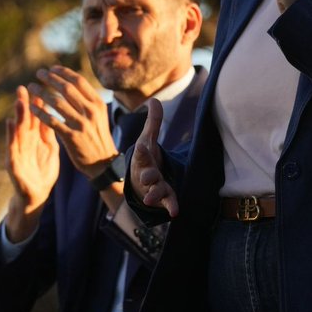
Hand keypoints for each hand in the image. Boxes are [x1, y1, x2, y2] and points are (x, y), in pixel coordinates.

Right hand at [3, 86, 60, 242]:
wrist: (36, 196)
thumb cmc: (43, 171)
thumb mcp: (49, 149)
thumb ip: (49, 133)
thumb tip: (52, 113)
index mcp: (35, 139)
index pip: (36, 118)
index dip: (37, 103)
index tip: (39, 87)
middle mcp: (25, 143)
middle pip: (25, 120)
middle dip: (24, 104)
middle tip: (24, 87)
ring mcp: (18, 152)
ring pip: (18, 131)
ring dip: (18, 115)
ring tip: (19, 101)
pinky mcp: (14, 164)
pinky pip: (12, 147)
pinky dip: (10, 135)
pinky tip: (9, 123)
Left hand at [26, 65, 117, 173]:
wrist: (103, 163)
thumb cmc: (97, 136)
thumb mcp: (98, 115)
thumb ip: (86, 100)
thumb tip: (71, 81)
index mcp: (97, 103)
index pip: (78, 81)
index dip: (63, 72)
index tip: (51, 68)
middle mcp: (90, 111)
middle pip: (66, 88)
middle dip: (50, 78)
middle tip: (39, 73)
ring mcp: (81, 124)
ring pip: (56, 103)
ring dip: (41, 92)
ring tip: (32, 87)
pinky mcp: (71, 137)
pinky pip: (51, 121)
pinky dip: (40, 112)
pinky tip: (32, 107)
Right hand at [128, 99, 178, 217]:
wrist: (138, 182)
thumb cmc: (144, 159)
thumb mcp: (148, 140)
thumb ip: (153, 122)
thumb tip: (154, 99)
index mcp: (143, 159)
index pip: (141, 154)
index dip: (141, 151)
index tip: (141, 147)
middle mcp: (146, 174)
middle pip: (146, 175)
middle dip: (146, 176)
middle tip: (146, 178)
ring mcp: (154, 187)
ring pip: (153, 191)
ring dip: (153, 194)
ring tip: (151, 199)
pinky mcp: (164, 196)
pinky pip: (166, 201)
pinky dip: (169, 206)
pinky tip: (174, 212)